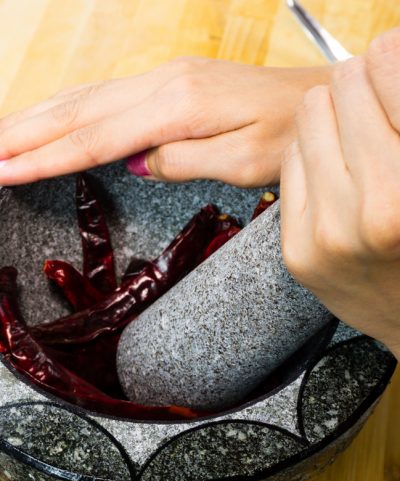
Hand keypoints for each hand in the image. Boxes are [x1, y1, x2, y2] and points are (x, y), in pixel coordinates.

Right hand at [0, 59, 329, 186]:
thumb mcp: (243, 161)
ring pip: (87, 95)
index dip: (45, 158)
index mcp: (178, 106)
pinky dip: (70, 106)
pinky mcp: (170, 80)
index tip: (5, 172)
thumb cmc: (288, 133)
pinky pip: (107, 93)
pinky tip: (53, 115)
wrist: (316, 95)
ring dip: (39, 115)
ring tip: (4, 135)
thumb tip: (136, 162)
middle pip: (78, 110)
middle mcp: (163, 83)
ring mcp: (164, 76)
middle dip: (25, 133)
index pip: (95, 138)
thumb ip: (184, 160)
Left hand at [280, 28, 399, 358]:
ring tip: (355, 147)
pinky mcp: (298, 251)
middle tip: (376, 114)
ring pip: (307, 118)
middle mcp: (375, 208)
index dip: (390, 62)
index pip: (386, 68)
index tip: (388, 70)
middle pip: (340, 87)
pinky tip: (335, 177)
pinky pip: (290, 162)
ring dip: (333, 121)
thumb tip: (383, 48)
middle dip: (361, 92)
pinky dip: (311, 159)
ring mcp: (329, 233)